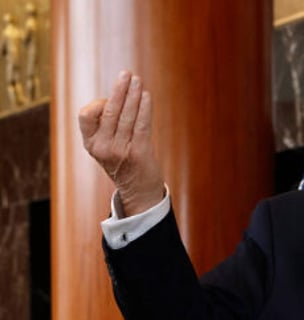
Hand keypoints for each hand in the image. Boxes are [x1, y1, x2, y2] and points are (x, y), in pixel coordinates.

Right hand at [78, 70, 164, 216]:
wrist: (139, 190)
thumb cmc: (123, 160)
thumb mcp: (105, 145)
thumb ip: (106, 123)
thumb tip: (120, 92)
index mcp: (90, 144)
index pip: (86, 116)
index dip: (98, 103)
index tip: (109, 99)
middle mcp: (103, 148)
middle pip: (109, 112)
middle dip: (119, 90)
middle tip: (126, 74)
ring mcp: (121, 151)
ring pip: (127, 116)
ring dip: (134, 95)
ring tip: (138, 81)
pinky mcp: (140, 153)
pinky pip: (142, 125)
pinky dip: (145, 108)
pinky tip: (147, 96)